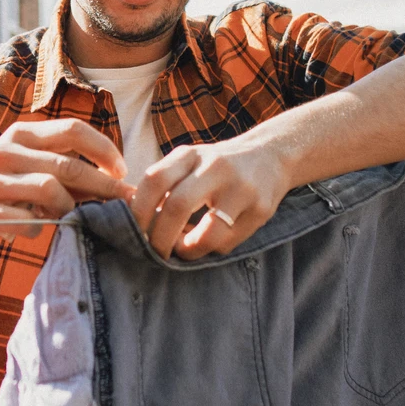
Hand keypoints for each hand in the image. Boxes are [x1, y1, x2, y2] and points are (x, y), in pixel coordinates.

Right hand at [0, 120, 133, 290]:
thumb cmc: (7, 195)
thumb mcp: (32, 171)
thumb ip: (68, 171)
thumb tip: (120, 182)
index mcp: (21, 134)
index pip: (72, 128)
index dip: (103, 148)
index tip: (123, 171)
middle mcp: (5, 150)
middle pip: (68, 164)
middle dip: (103, 185)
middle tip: (124, 202)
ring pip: (51, 190)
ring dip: (69, 208)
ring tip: (69, 217)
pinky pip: (29, 219)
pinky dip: (39, 228)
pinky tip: (34, 228)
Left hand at [131, 137, 292, 258]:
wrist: (272, 155)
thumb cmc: (219, 166)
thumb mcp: (191, 162)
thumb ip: (165, 184)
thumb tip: (132, 219)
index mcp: (190, 154)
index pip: (154, 180)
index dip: (138, 210)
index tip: (133, 231)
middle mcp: (216, 167)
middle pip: (177, 206)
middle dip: (160, 238)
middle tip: (155, 251)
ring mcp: (241, 188)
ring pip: (208, 233)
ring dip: (188, 250)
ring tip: (182, 250)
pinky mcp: (260, 209)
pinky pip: (229, 242)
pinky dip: (210, 249)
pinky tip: (206, 243)